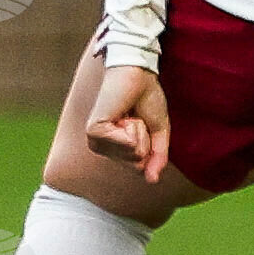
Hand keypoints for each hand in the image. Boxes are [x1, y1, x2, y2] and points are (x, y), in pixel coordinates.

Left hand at [85, 64, 169, 182]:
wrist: (139, 73)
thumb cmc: (147, 98)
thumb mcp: (158, 133)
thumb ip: (156, 158)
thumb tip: (152, 181)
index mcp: (112, 147)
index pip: (138, 167)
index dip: (150, 146)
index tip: (142, 123)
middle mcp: (101, 145)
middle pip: (136, 164)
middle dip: (145, 140)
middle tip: (136, 117)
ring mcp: (96, 139)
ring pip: (132, 155)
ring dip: (139, 133)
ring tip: (129, 114)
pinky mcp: (95, 130)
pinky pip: (126, 144)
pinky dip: (134, 128)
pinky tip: (124, 113)